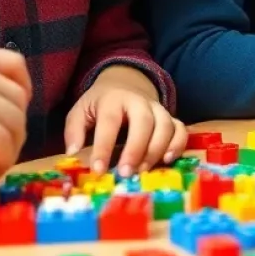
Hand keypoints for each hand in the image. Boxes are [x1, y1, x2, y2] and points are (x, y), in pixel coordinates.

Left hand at [65, 66, 186, 176]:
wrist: (126, 82)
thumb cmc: (101, 104)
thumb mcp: (81, 110)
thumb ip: (74, 130)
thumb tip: (73, 152)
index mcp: (114, 99)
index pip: (110, 122)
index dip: (104, 146)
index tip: (98, 170)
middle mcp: (140, 102)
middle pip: (144, 122)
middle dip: (136, 149)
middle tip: (125, 173)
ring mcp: (158, 109)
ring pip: (165, 125)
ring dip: (156, 150)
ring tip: (143, 171)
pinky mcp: (171, 117)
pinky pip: (180, 129)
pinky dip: (178, 144)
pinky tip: (167, 160)